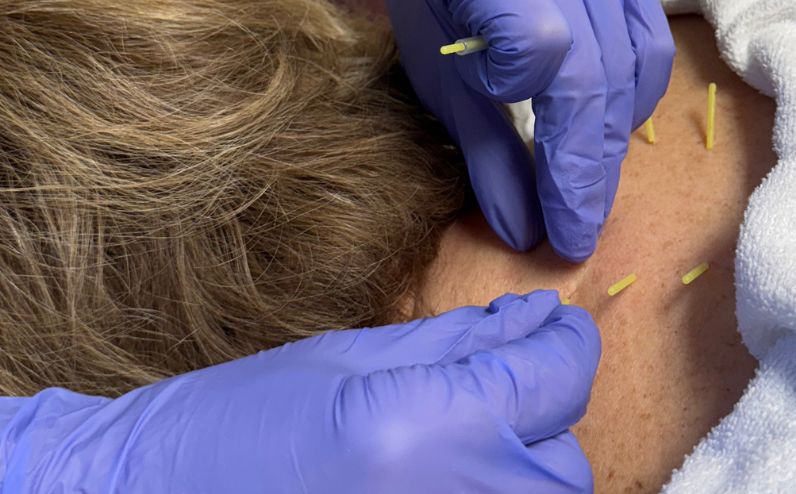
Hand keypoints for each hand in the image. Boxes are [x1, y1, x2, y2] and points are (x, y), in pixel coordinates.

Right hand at [0, 291, 600, 493]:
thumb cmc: (231, 426)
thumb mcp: (349, 359)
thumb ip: (460, 343)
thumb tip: (538, 318)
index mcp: (426, 430)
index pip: (560, 377)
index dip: (563, 343)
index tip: (550, 332)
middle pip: (565, 459)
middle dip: (535, 418)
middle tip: (474, 398)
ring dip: (515, 472)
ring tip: (440, 451)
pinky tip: (429, 480)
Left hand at [361, 0, 675, 261]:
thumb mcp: (433, 71)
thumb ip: (481, 150)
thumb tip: (524, 232)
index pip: (537, 39)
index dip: (523, 90)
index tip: (497, 105)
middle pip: (593, 67)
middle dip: (584, 165)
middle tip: (574, 233)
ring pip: (631, 61)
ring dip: (612, 142)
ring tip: (589, 193)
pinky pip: (651, 43)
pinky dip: (636, 98)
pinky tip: (613, 130)